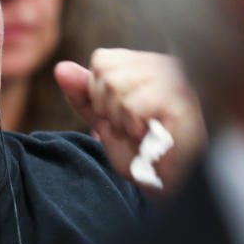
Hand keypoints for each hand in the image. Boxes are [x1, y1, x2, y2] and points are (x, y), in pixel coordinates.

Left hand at [55, 48, 206, 193]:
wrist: (160, 183)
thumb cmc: (138, 150)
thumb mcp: (104, 119)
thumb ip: (83, 93)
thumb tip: (60, 68)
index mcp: (147, 63)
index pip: (102, 59)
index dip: (99, 93)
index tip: (119, 115)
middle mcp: (165, 65)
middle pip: (106, 71)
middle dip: (108, 107)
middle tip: (130, 126)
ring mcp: (176, 82)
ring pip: (116, 86)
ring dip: (121, 119)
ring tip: (140, 131)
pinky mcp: (182, 103)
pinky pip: (133, 105)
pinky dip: (133, 127)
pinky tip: (147, 135)